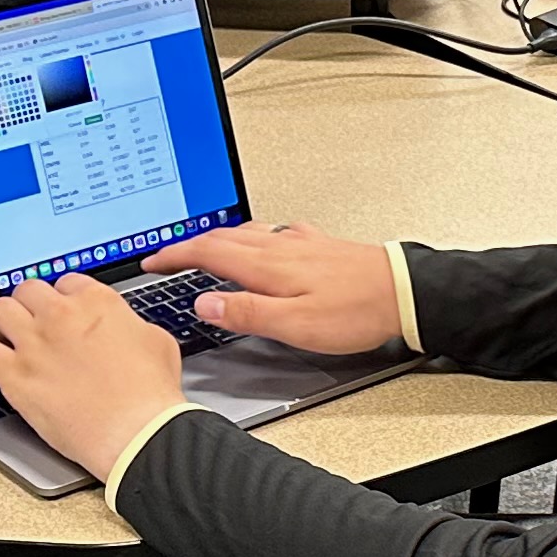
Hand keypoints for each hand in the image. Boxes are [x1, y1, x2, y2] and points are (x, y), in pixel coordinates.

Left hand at [0, 274, 187, 486]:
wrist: (136, 432)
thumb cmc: (150, 395)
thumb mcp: (156, 341)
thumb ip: (129, 323)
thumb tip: (119, 327)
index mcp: (96, 302)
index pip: (66, 282)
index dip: (64, 299)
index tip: (64, 313)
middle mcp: (61, 316)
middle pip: (29, 290)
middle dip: (32, 305)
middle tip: (35, 322)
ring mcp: (34, 344)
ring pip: (0, 311)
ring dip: (4, 322)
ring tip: (10, 338)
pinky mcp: (16, 377)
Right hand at [150, 223, 400, 355]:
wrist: (404, 292)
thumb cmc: (357, 311)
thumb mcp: (295, 324)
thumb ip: (248, 313)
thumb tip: (205, 305)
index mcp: (268, 266)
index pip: (208, 254)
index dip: (175, 257)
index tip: (152, 262)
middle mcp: (281, 247)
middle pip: (222, 238)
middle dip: (188, 245)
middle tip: (167, 254)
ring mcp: (301, 243)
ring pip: (247, 232)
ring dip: (218, 238)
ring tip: (203, 246)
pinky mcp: (321, 246)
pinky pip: (275, 233)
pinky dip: (255, 236)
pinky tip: (266, 241)